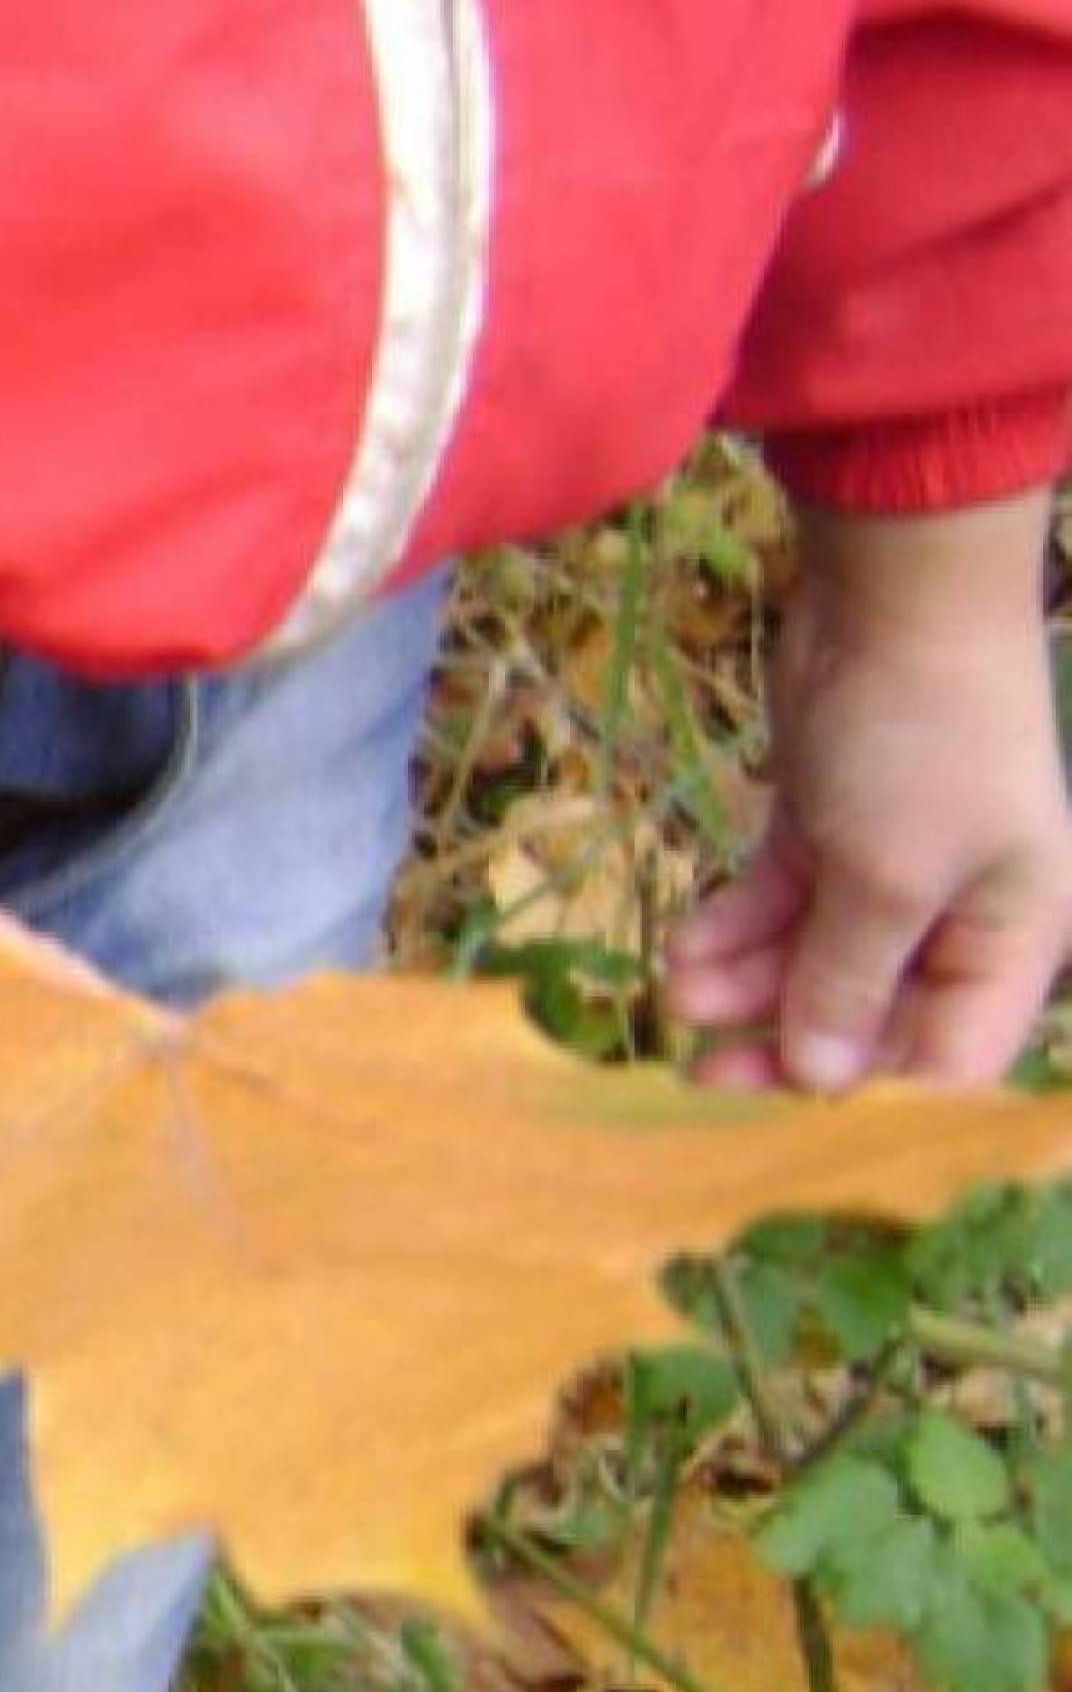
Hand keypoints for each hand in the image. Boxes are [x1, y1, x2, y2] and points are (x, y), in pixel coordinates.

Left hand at [668, 490, 1071, 1090]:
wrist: (893, 602)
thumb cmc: (923, 745)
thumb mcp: (888, 879)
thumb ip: (848, 982)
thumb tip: (819, 1077)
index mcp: (1014, 936)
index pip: (951, 1053)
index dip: (873, 1081)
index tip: (788, 1089)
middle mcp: (961, 913)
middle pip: (868, 1015)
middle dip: (785, 1039)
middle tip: (699, 1072)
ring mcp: (893, 870)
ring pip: (811, 960)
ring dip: (744, 985)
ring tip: (677, 992)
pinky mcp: (831, 829)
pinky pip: (780, 905)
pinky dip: (733, 929)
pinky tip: (683, 949)